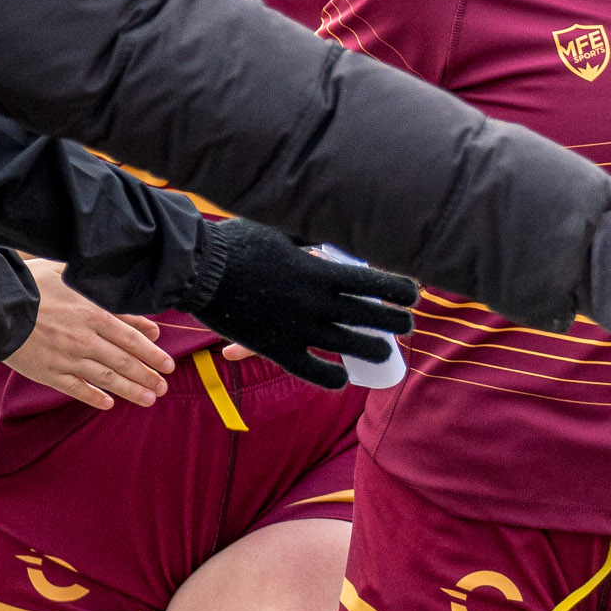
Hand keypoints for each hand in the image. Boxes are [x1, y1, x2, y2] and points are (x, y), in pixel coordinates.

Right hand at [8, 258, 174, 410]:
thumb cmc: (29, 285)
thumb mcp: (68, 275)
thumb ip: (101, 289)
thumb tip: (132, 301)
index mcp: (92, 313)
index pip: (132, 336)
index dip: (152, 352)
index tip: (168, 362)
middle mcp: (84, 339)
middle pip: (125, 361)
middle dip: (148, 375)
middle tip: (164, 386)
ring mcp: (67, 358)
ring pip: (106, 379)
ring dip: (131, 390)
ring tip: (149, 398)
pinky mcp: (48, 373)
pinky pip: (77, 389)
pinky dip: (95, 398)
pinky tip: (109, 404)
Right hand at [192, 222, 415, 389]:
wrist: (196, 271)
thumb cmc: (236, 244)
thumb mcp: (279, 232)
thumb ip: (309, 240)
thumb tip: (330, 240)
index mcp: (317, 271)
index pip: (370, 282)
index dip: (396, 289)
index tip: (415, 294)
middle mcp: (313, 303)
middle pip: (365, 316)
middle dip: (392, 322)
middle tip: (407, 326)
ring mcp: (296, 329)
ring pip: (346, 346)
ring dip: (370, 350)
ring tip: (384, 352)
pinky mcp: (276, 349)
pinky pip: (311, 371)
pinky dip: (330, 378)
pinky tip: (342, 379)